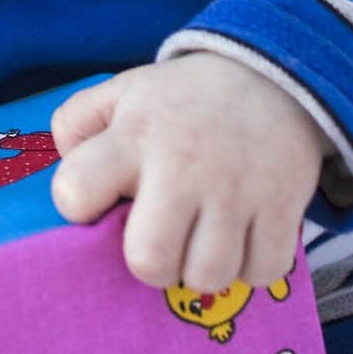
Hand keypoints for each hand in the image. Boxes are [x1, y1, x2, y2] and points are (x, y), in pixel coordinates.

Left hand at [49, 56, 327, 292]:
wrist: (271, 77)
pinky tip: (241, 237)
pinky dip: (251, 265)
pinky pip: (261, 273)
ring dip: (200, 267)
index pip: (76, 190)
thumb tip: (69, 177)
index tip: (98, 198)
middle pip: (149, 260)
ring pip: (207, 276)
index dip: (78, 204)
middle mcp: (185, 165)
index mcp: (135, 134)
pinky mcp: (283, 207)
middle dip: (149, 261)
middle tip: (159, 236)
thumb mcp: (123, 92)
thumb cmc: (183, 101)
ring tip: (201, 237)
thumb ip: (77, 124)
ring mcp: (238, 189)